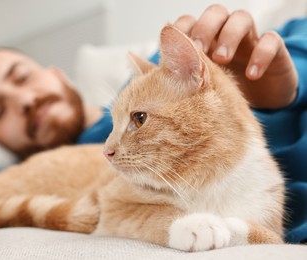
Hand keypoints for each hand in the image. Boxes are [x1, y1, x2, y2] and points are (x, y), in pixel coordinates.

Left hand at [173, 4, 297, 108]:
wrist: (262, 102)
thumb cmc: (223, 92)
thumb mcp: (198, 85)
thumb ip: (176, 73)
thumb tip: (143, 68)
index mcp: (205, 40)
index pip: (190, 21)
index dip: (181, 29)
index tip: (173, 48)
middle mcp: (225, 34)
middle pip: (215, 13)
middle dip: (204, 28)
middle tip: (197, 49)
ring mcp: (250, 40)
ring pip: (241, 18)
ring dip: (229, 36)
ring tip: (221, 59)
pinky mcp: (274, 51)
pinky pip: (272, 41)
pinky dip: (261, 55)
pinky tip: (252, 75)